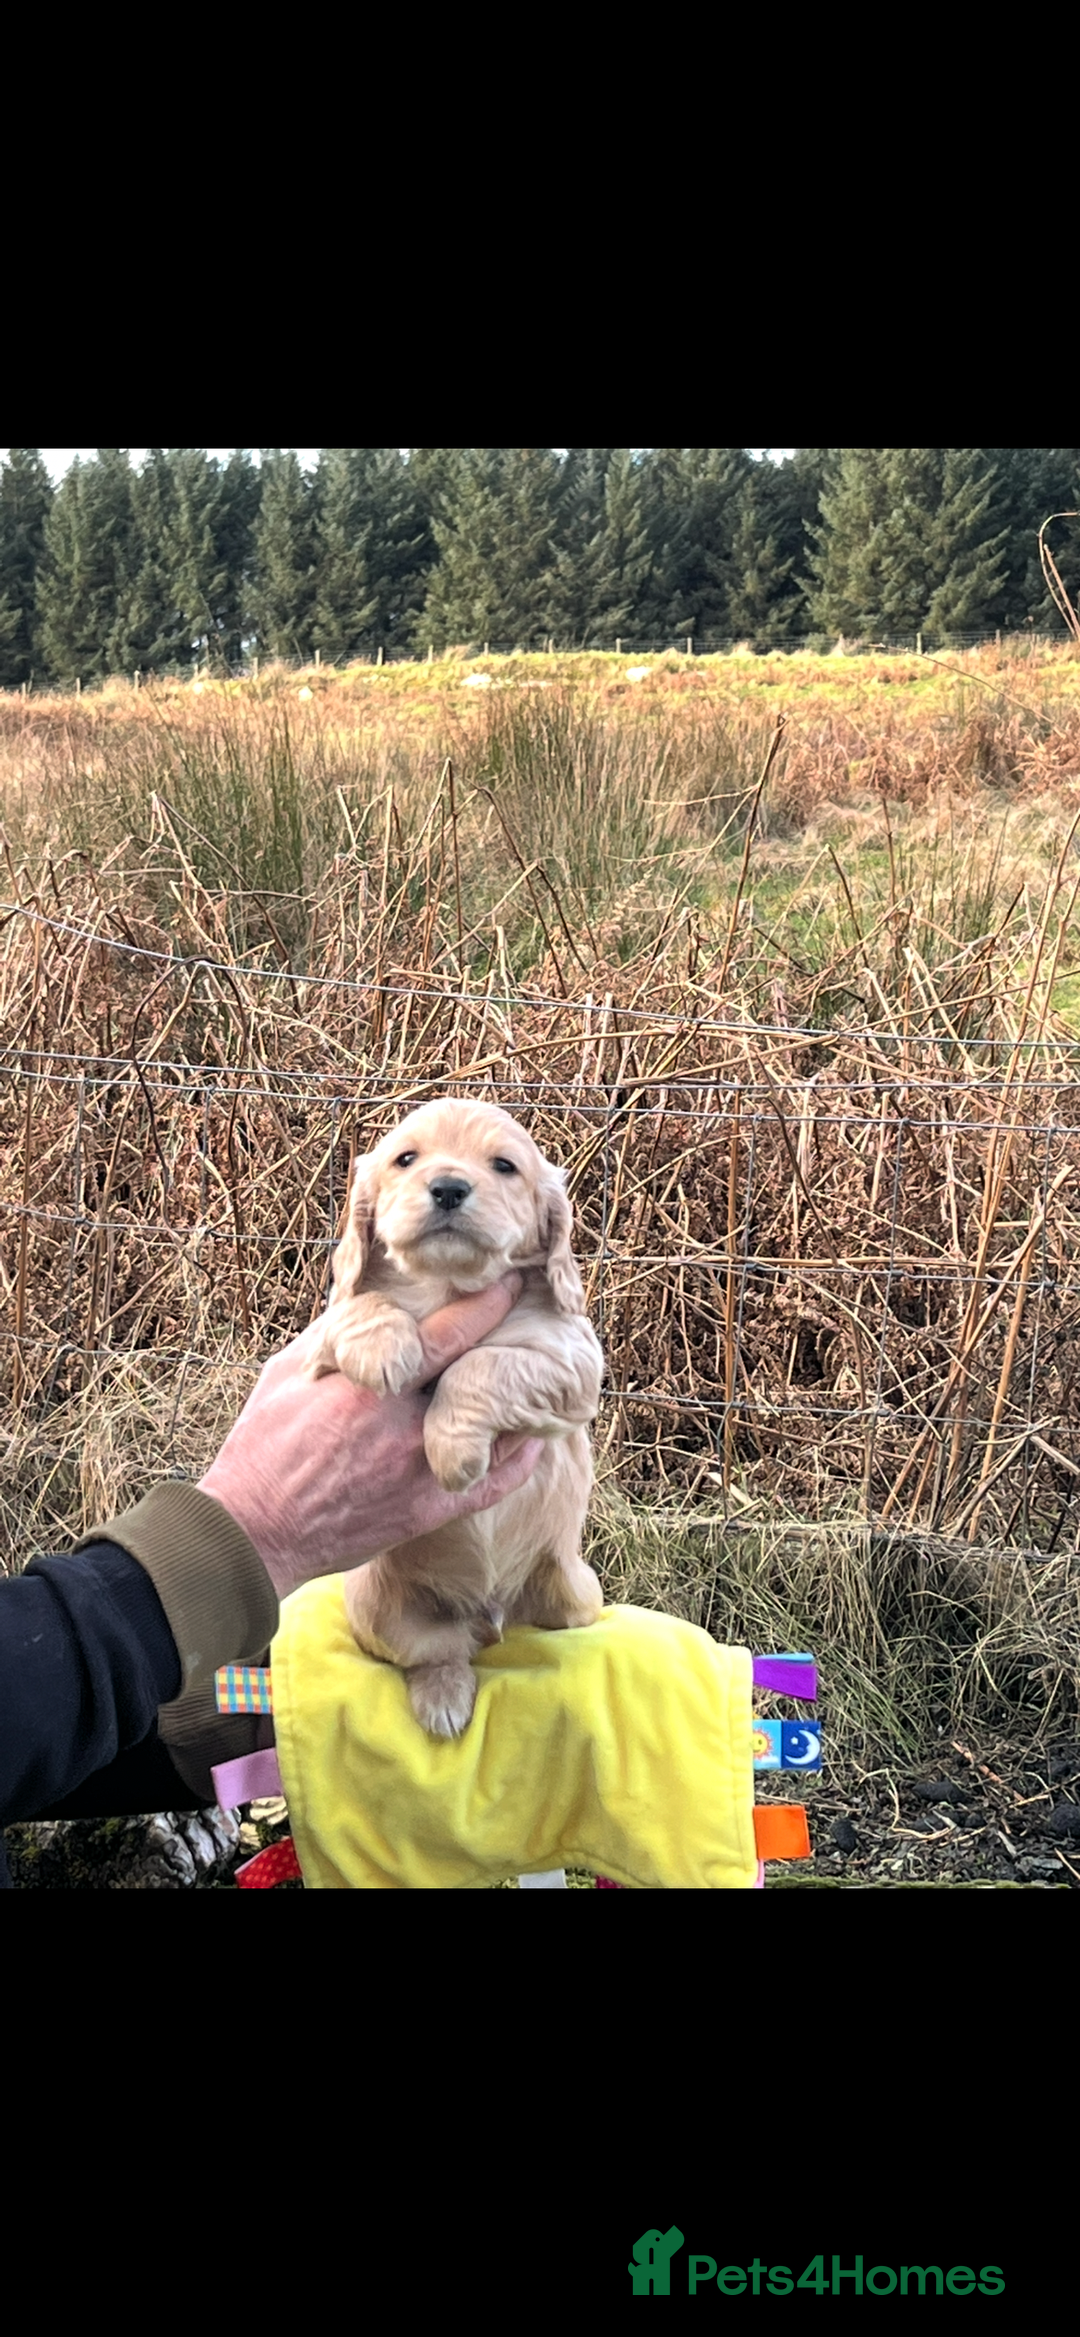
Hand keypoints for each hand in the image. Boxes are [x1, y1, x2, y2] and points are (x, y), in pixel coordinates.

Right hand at [197, 1274, 542, 1599]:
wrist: (252, 1530)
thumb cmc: (261, 1446)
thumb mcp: (287, 1373)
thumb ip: (335, 1337)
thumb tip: (367, 1299)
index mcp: (373, 1388)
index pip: (449, 1334)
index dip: (487, 1304)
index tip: (509, 1282)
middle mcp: (405, 1429)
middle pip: (480, 1377)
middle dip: (509, 1345)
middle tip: (536, 1322)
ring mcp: (420, 1474)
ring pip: (495, 1429)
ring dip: (516, 1401)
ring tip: (532, 1376)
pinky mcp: (425, 1513)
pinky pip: (490, 1484)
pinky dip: (517, 1460)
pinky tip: (531, 1438)